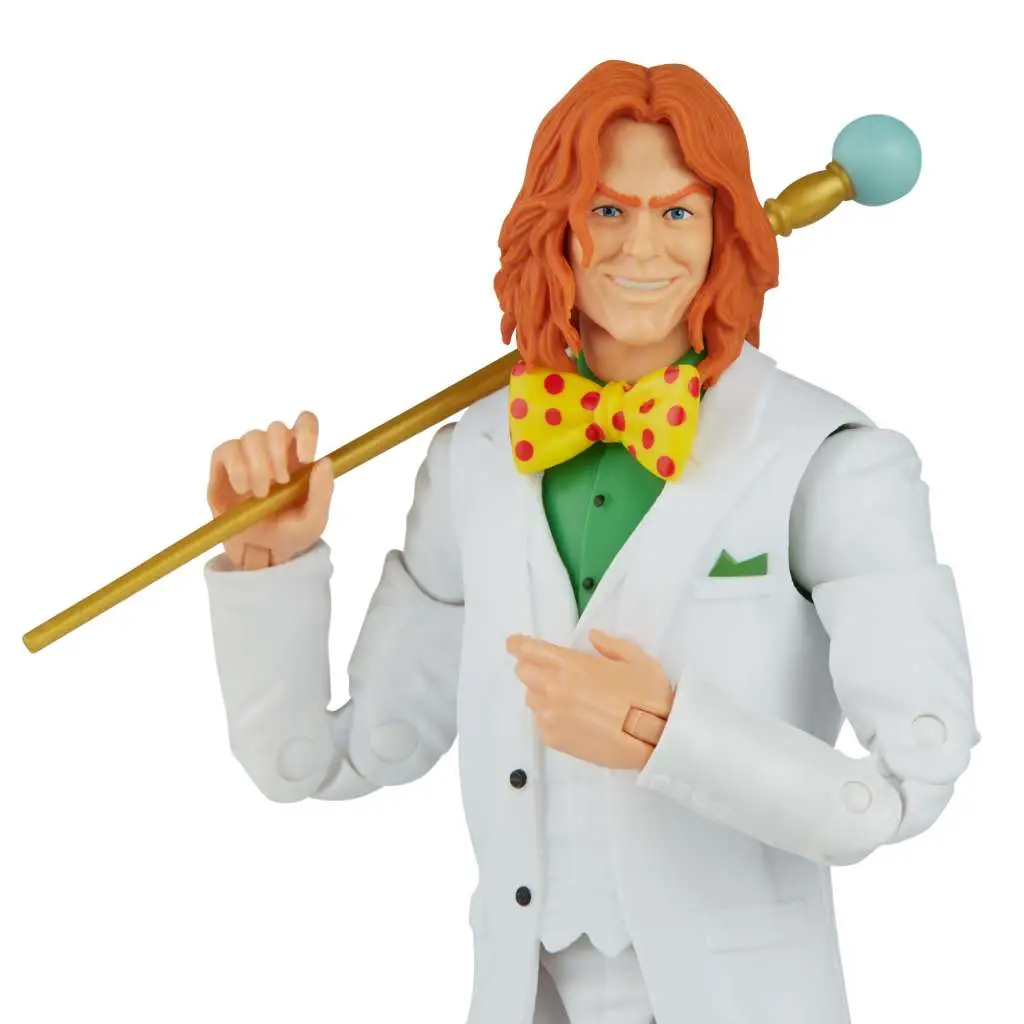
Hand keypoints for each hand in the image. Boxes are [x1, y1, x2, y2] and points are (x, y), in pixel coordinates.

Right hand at [207, 411, 333, 569]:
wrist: (260, 553)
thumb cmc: (290, 532)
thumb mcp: (314, 520)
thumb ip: (323, 492)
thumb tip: (325, 462)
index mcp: (300, 457)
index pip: (305, 423)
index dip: (306, 431)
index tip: (306, 458)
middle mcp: (274, 451)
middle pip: (276, 427)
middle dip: (278, 453)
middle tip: (281, 482)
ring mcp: (247, 456)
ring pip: (251, 437)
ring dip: (257, 465)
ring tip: (260, 494)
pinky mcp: (224, 466)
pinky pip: (226, 450)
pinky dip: (236, 468)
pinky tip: (242, 488)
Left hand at [506, 629, 673, 770]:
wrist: (654, 740)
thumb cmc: (648, 696)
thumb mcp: (637, 659)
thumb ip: (611, 645)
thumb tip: (593, 637)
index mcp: (572, 665)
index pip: (529, 650)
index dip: (518, 645)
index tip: (515, 644)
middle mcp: (555, 689)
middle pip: (523, 672)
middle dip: (531, 667)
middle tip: (549, 670)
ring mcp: (552, 716)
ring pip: (531, 698)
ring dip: (541, 693)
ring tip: (566, 698)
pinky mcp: (555, 740)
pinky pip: (541, 722)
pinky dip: (550, 717)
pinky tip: (572, 719)